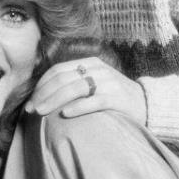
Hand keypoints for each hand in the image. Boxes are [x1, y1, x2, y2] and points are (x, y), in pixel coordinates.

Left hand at [26, 57, 145, 124]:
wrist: (148, 104)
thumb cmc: (114, 98)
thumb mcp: (95, 84)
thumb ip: (74, 84)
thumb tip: (43, 97)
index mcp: (90, 64)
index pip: (58, 70)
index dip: (41, 86)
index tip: (30, 102)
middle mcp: (98, 70)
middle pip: (63, 79)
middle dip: (43, 94)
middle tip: (31, 110)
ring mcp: (108, 83)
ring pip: (75, 88)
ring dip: (54, 100)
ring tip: (41, 112)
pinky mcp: (117, 98)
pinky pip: (94, 101)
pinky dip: (78, 107)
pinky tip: (65, 114)